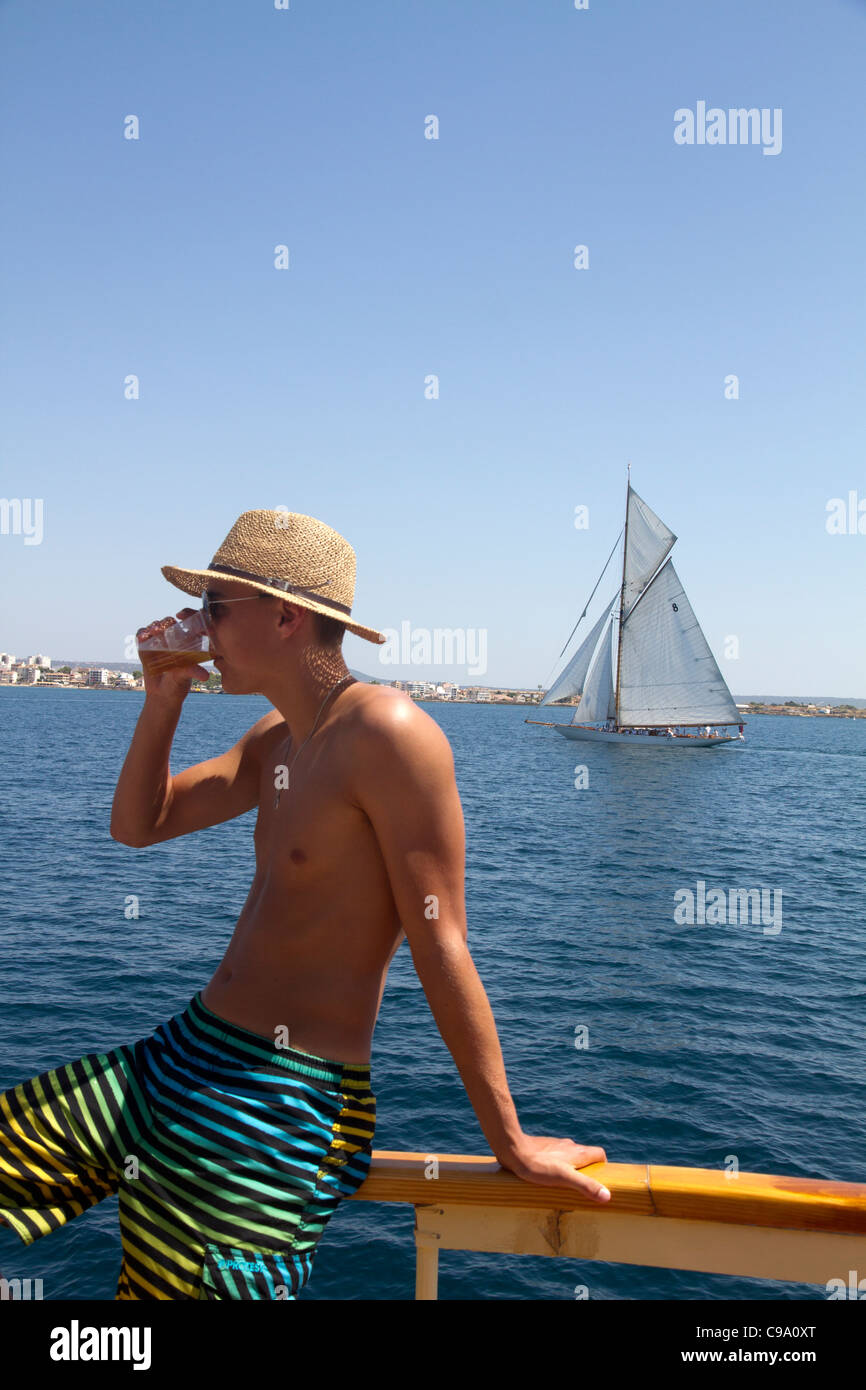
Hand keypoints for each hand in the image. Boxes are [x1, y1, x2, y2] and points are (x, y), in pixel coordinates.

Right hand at [136, 609, 210, 697]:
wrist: (162, 693)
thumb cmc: (178, 684)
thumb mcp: (185, 676)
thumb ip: (193, 672)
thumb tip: (206, 676)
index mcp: (187, 642)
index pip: (188, 624)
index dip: (187, 616)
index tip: (183, 616)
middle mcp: (173, 639)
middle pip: (170, 623)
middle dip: (166, 623)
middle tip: (162, 628)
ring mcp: (159, 641)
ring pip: (156, 627)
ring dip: (154, 626)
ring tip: (153, 631)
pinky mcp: (146, 646)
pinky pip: (142, 635)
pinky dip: (141, 634)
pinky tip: (142, 637)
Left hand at [496, 1135, 610, 1202]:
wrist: (512, 1149)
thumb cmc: (538, 1165)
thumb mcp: (564, 1178)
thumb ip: (586, 1185)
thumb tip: (607, 1196)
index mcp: (577, 1152)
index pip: (599, 1153)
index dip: (603, 1165)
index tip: (601, 1179)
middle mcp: (568, 1146)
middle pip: (585, 1155)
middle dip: (587, 1169)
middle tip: (582, 1186)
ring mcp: (554, 1145)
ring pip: (569, 1155)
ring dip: (571, 1167)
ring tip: (564, 1184)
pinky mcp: (542, 1148)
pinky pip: (554, 1156)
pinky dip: (556, 1165)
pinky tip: (547, 1176)